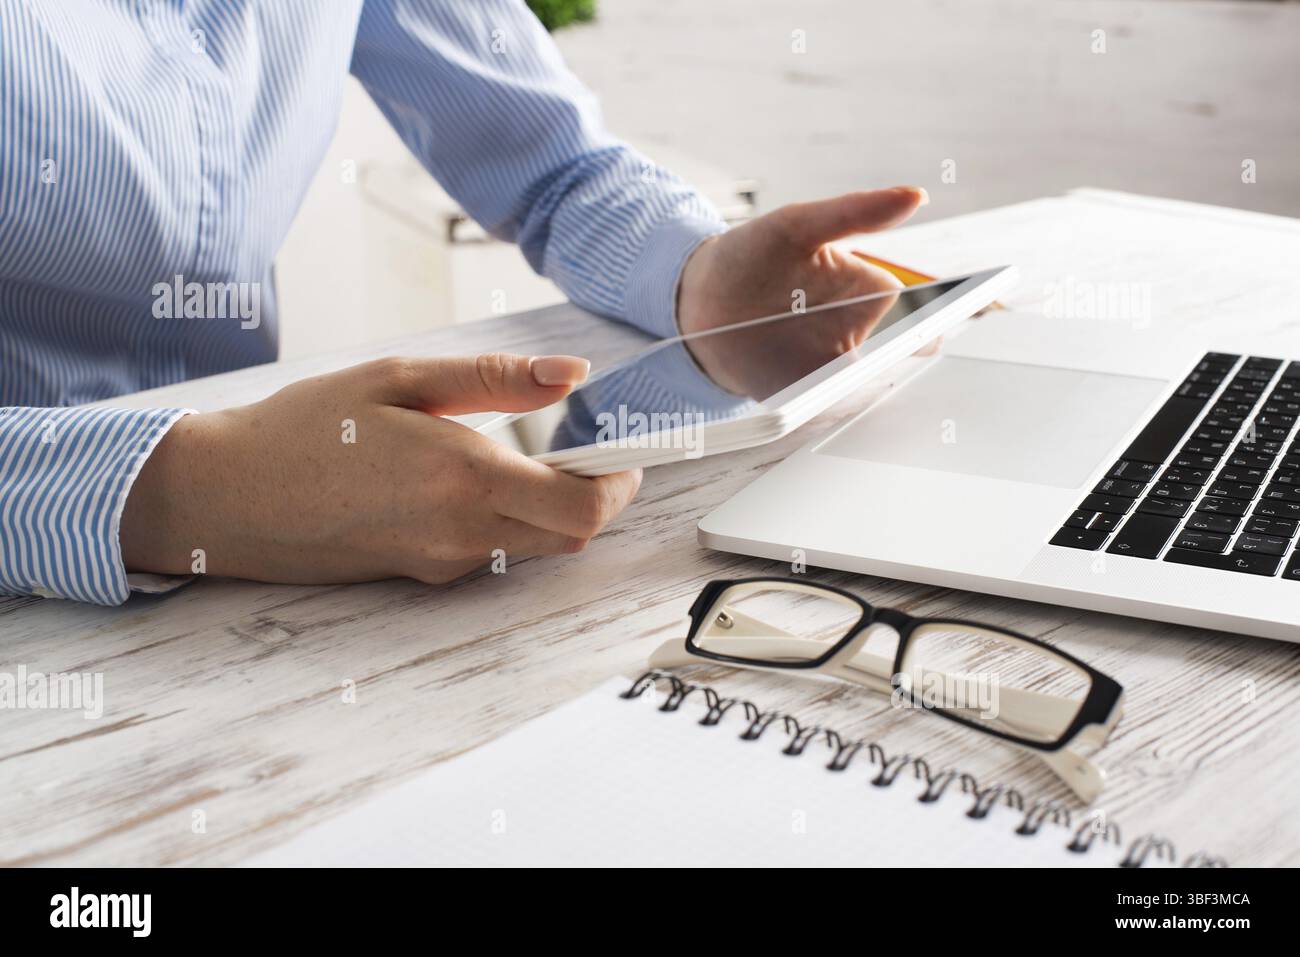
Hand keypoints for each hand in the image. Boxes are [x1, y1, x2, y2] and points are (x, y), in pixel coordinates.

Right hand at [120, 354, 641, 584]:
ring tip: (518, 457)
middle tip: (582, 451)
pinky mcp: (418, 575)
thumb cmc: (306, 428)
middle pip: (570, 536)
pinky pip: (488, 553)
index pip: (584, 507)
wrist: (226, 496)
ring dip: (548, 509)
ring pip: (532, 547)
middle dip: (593, 498)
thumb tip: (574, 374)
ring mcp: (441, 563)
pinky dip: (502, 521)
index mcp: (465, 480)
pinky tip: (459, 480)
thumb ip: (496, 378)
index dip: (618, 483)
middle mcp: (462, 535)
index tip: (622, 451)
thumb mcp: (401, 379)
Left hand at [676, 186, 928, 397]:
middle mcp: (856, 332)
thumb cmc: (752, 255)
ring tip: (851, 374)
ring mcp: (830, 368)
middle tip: (900, 353)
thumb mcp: (798, 225)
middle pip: (898, 358)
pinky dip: (829, 408)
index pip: (918, 310)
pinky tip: (821, 396)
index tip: (946, 322)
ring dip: (864, 387)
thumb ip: (855, 212)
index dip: (938, 319)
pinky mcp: (801, 396)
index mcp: (867, 290)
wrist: (696, 299)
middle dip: (903, 362)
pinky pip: (825, 408)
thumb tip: (916, 195)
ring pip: (864, 388)